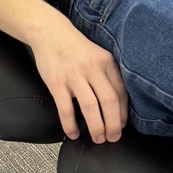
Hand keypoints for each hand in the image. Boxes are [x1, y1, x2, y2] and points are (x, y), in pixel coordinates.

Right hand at [29, 21, 127, 144]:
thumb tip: (117, 105)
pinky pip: (66, 109)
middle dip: (113, 125)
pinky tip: (73, 134)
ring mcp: (74, 75)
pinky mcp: (56, 82)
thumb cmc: (76, 48)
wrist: (50, 32)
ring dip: (96, 127)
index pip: (121, 92)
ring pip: (90, 107)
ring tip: (97, 139)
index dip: (122, 113)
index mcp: (106, 62)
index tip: (122, 126)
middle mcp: (92, 68)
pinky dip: (70, 125)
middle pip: (109, 101)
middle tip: (112, 138)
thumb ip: (108, 75)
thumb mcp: (98, 55)